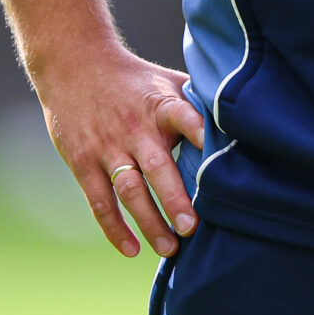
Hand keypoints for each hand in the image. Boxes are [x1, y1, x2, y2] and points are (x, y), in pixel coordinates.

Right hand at [31, 47, 207, 258]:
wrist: (74, 64)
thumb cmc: (133, 79)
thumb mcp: (165, 81)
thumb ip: (196, 103)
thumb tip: (239, 123)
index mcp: (159, 105)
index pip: (182, 116)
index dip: (199, 131)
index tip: (214, 150)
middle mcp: (134, 128)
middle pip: (155, 167)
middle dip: (174, 199)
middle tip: (191, 227)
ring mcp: (106, 147)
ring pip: (128, 190)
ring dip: (149, 222)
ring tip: (170, 248)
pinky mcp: (83, 163)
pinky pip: (99, 202)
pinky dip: (114, 228)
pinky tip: (132, 250)